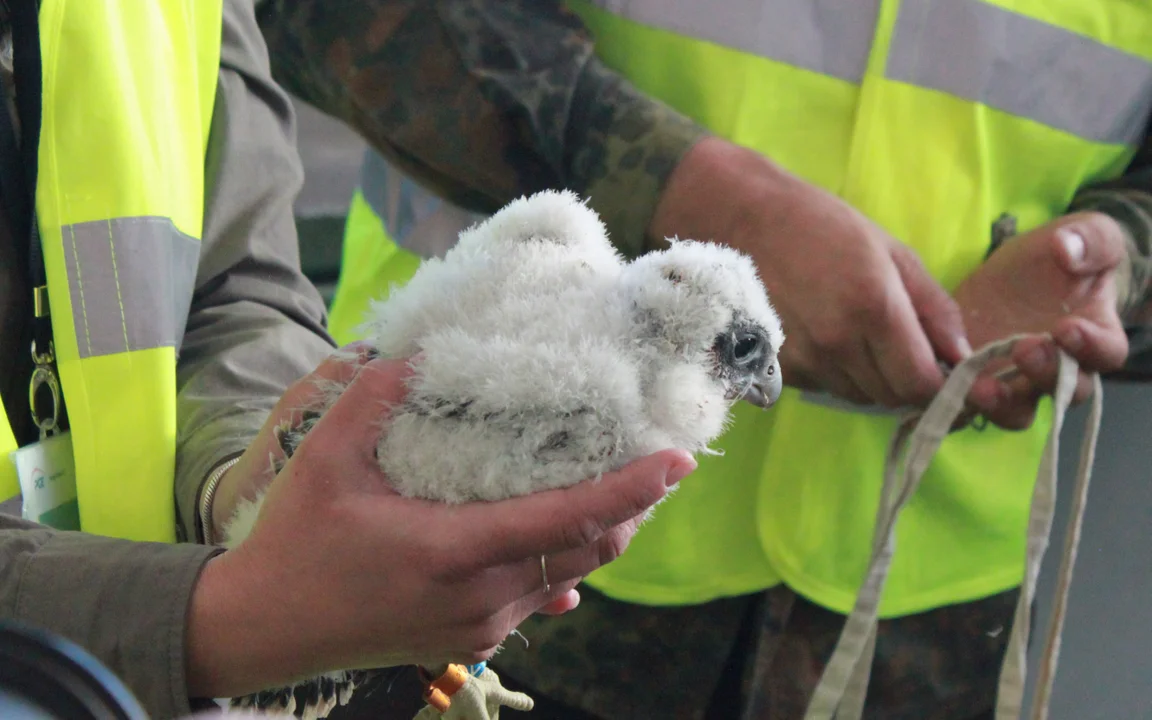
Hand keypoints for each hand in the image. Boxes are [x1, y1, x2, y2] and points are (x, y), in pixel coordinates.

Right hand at [185, 356, 696, 698]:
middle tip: (654, 468)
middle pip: (586, 554)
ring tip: (617, 495)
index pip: (569, 519)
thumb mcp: (326, 461)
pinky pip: (537, 604)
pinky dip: (562, 568)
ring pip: (566, 580)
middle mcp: (482, 598)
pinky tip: (564, 551)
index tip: (675, 461)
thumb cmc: (297, 544)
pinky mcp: (468, 641)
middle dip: (629, 511)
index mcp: (457, 551)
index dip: (630, 489)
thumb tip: (415, 350)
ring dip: (598, 539)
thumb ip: (371, 398)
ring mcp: (479, 628)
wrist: (266, 629)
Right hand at [650, 137, 969, 408]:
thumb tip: (962, 356)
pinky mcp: (775, 368)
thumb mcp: (890, 251)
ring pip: (857, 396)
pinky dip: (836, 373)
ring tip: (860, 337)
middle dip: (907, 383)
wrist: (739, 220)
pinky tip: (826, 337)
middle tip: (904, 351)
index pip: (921, 385)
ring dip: (870, 379)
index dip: (940, 388)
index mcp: (875, 308)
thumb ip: (933, 307)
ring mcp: (803, 360)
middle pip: (891, 397)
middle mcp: (838, 343)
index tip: (944, 375)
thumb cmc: (819, 225)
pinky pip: (823, 387)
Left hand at [954, 212, 1129, 428]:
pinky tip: (939, 386)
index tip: (1066, 328)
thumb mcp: (1083, 234)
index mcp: (1095, 335)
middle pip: (1064, 392)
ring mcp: (1016, 381)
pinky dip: (957, 402)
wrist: (1018, 273)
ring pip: (1017, 411)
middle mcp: (1060, 369)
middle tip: (1023, 349)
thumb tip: (1069, 250)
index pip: (1106, 353)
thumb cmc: (1060, 257)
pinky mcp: (977, 381)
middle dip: (1044, 375)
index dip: (1090, 347)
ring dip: (1000, 404)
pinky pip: (970, 406)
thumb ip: (1090, 240)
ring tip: (978, 387)